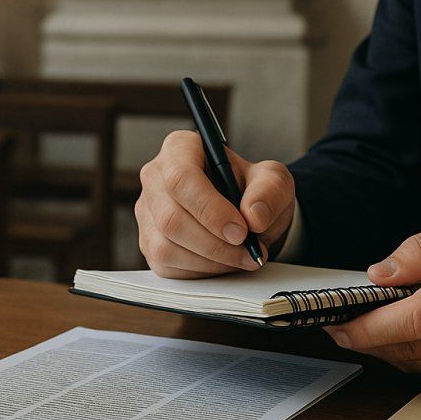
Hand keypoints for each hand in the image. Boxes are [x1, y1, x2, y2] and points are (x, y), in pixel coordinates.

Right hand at [136, 131, 294, 277]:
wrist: (246, 215)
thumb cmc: (253, 190)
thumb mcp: (273, 181)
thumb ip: (269, 192)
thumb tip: (253, 217)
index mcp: (180, 149)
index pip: (181, 177)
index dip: (209, 209)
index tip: (240, 231)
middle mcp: (155, 177)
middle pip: (171, 218)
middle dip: (214, 243)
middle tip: (248, 251)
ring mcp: (147, 212)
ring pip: (166, 246)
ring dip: (210, 261)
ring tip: (241, 257)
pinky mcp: (148, 242)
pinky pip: (167, 265)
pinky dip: (200, 270)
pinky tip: (222, 261)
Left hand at [324, 213, 420, 387]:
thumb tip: (380, 273)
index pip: (415, 318)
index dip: (370, 325)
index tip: (340, 321)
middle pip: (410, 346)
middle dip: (366, 339)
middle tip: (340, 325)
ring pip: (418, 364)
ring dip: (385, 350)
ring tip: (367, 328)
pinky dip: (412, 358)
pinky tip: (403, 339)